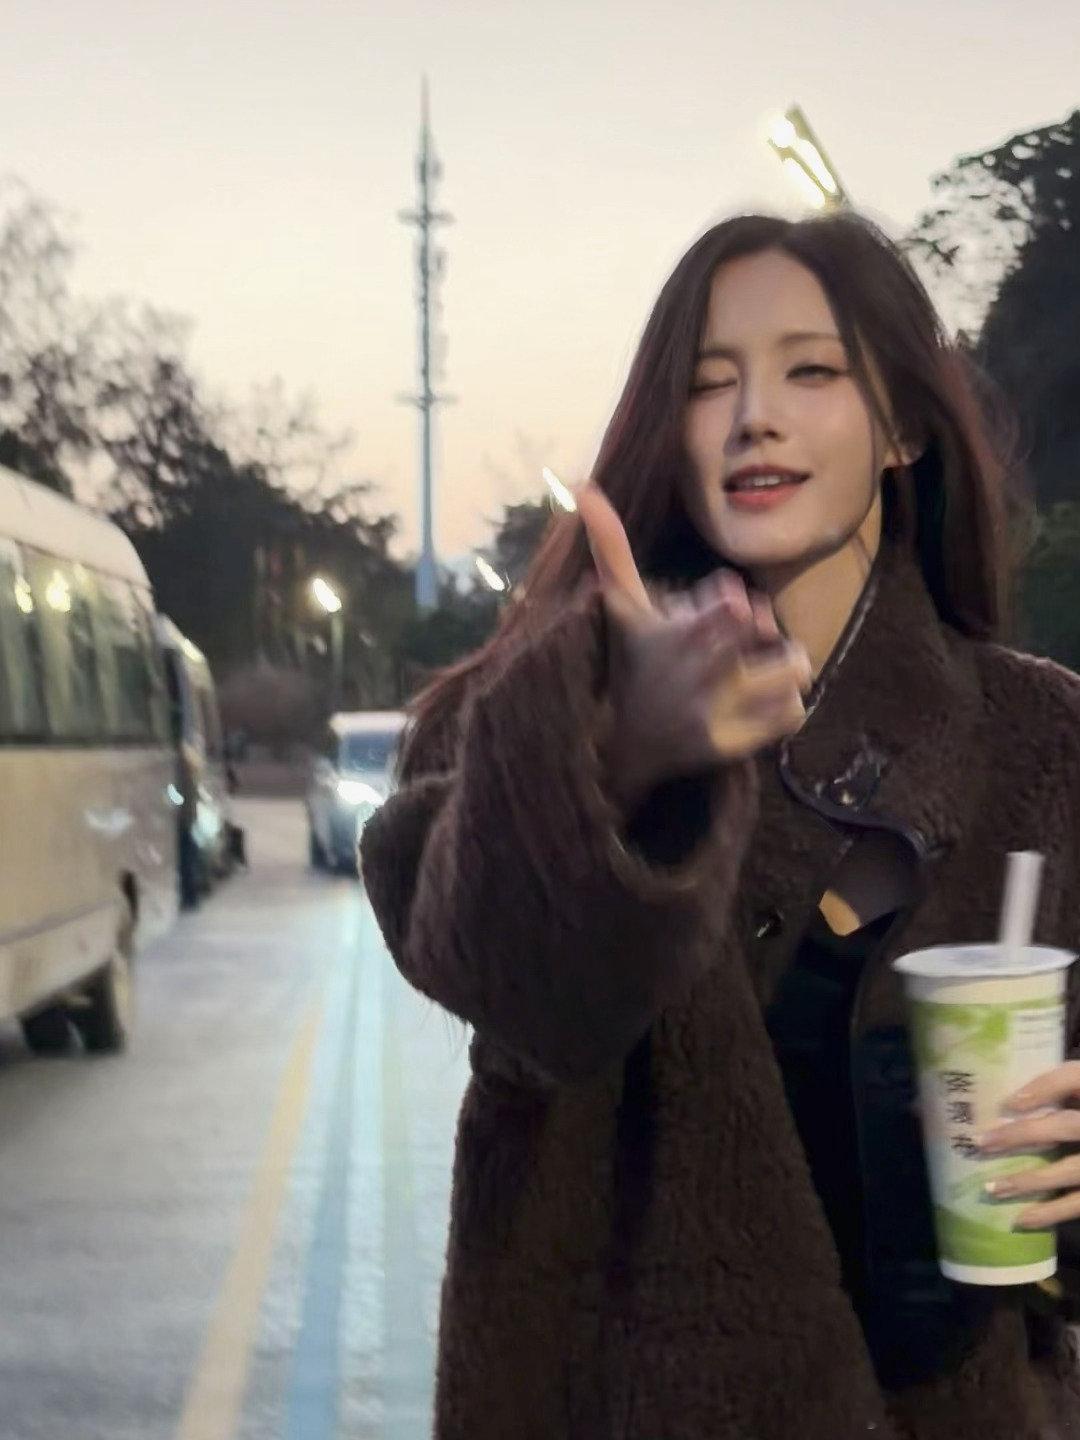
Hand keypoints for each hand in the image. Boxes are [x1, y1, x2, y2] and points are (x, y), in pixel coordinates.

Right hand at [576, 485, 811, 811]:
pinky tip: (759, 701)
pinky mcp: (728, 745)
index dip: (732, 601)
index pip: (734, 602)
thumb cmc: (630, 662)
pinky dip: (786, 705)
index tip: (716, 610)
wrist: (616, 745)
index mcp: (677, 635)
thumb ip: (612, 547)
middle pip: (765, 630)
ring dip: (781, 667)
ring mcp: (714, 712)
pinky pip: (791, 714)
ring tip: (759, 671)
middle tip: (743, 641)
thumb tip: (584, 487)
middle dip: (761, 630)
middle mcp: (697, 674)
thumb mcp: (623, 607)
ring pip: (789, 671)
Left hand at [977, 1061, 1079, 1227]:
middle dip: (1023, 1134)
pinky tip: (1021, 1219)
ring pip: (1069, 1170)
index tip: (1011, 1102)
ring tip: (991, 1188)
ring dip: (1028, 1180)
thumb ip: (1050, 1085)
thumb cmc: (1078, 1105)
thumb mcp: (1074, 1087)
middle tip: (981, 1142)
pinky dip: (1051, 1212)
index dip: (1045, 1087)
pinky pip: (1077, 1203)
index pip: (1073, 1077)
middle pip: (1065, 1126)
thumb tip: (988, 1097)